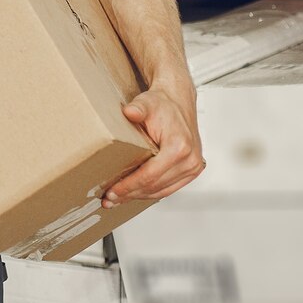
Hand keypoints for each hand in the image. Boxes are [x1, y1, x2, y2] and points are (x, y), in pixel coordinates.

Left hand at [103, 86, 204, 206]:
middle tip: (109, 199)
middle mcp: (190, 160)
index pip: (150, 175)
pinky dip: (151, 192)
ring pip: (162, 190)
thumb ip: (138, 108)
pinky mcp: (191, 170)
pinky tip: (135, 193)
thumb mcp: (146, 103)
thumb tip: (129, 112)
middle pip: (155, 186)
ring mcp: (193, 167)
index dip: (129, 186)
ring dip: (139, 196)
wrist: (178, 102)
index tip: (112, 192)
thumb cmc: (162, 104)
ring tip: (117, 199)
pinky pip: (169, 187)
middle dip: (130, 194)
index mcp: (179, 147)